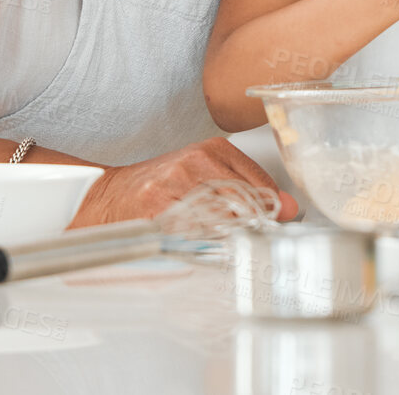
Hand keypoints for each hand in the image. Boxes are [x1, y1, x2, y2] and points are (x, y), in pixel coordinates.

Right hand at [69, 137, 296, 226]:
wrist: (108, 197)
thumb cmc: (159, 188)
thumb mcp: (208, 177)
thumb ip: (250, 189)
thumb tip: (290, 208)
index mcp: (212, 149)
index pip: (261, 184)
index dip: (271, 211)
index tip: (273, 226)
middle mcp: (195, 162)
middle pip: (246, 203)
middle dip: (255, 228)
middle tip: (254, 244)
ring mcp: (175, 185)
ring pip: (224, 220)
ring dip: (232, 240)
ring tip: (227, 248)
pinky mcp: (157, 210)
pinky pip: (195, 235)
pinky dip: (205, 247)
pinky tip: (202, 250)